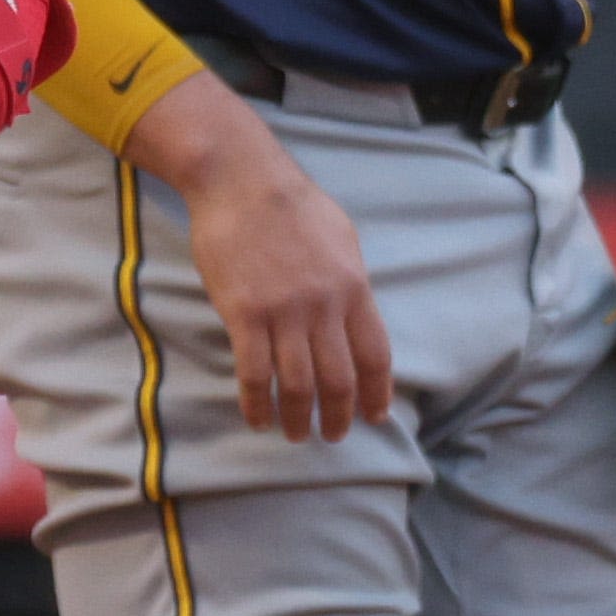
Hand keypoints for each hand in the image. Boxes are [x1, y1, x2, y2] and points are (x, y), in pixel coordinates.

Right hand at [125, 72, 389, 442]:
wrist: (239, 179)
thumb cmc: (290, 202)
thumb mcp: (340, 236)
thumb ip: (349, 280)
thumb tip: (355, 312)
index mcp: (353, 288)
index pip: (375, 356)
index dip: (377, 393)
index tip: (374, 416)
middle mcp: (323, 307)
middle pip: (339, 379)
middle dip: (339, 416)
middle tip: (333, 435)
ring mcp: (283, 312)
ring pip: (297, 384)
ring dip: (297, 418)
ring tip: (294, 434)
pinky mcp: (243, 313)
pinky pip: (253, 372)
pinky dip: (256, 403)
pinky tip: (257, 419)